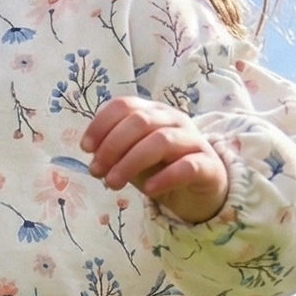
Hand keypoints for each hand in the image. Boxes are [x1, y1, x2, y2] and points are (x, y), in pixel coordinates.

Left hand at [80, 96, 229, 224]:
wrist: (200, 190)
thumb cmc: (162, 168)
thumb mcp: (133, 158)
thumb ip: (116, 153)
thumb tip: (93, 157)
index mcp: (153, 113)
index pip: (124, 105)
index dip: (101, 124)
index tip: (86, 148)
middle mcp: (174, 120)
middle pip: (140, 121)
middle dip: (112, 146)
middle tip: (96, 172)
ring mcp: (193, 140)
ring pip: (161, 141)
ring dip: (131, 162)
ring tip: (113, 184)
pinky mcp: (208, 165)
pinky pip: (187, 166)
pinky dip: (165, 177)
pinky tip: (149, 191)